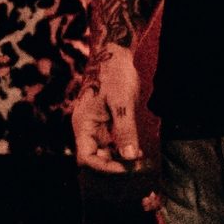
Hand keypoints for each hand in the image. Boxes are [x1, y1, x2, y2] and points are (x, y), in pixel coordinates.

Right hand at [72, 44, 146, 172]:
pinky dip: (125, 150)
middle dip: (115, 166)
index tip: (126, 168)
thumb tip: (130, 157)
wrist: (115, 56)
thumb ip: (125, 129)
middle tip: (138, 166)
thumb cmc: (114, 75)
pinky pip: (114, 144)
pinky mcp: (108, 125)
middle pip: (96, 159)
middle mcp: (88, 130)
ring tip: (140, 159)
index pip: (87, 158)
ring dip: (121, 160)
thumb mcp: (122, 102)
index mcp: (83, 125)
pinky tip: (138, 150)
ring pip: (106, 153)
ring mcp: (98, 128)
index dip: (105, 167)